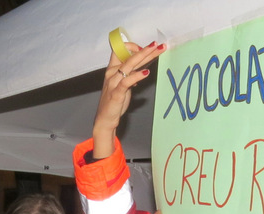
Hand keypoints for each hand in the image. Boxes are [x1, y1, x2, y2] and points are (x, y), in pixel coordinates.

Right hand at [92, 40, 165, 158]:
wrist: (105, 118)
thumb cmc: (114, 101)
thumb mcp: (123, 85)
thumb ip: (131, 76)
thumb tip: (142, 70)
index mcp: (112, 69)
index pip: (120, 50)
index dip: (133, 46)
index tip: (146, 48)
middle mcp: (112, 73)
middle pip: (130, 56)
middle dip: (146, 49)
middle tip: (158, 44)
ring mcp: (113, 82)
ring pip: (129, 65)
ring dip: (144, 57)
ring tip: (156, 51)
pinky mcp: (116, 93)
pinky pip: (127, 81)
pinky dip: (137, 76)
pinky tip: (146, 72)